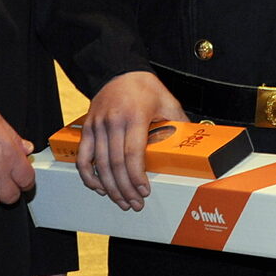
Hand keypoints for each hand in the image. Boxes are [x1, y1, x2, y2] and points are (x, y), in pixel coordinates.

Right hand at [76, 70, 184, 211]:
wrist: (118, 71)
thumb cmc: (144, 87)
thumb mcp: (167, 101)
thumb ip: (178, 122)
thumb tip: (192, 142)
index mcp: (134, 116)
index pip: (133, 154)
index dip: (137, 177)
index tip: (144, 191)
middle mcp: (113, 122)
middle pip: (116, 164)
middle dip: (126, 189)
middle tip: (134, 205)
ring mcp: (98, 126)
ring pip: (100, 165)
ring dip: (110, 188)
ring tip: (121, 201)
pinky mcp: (87, 129)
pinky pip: (83, 157)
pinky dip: (88, 176)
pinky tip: (98, 187)